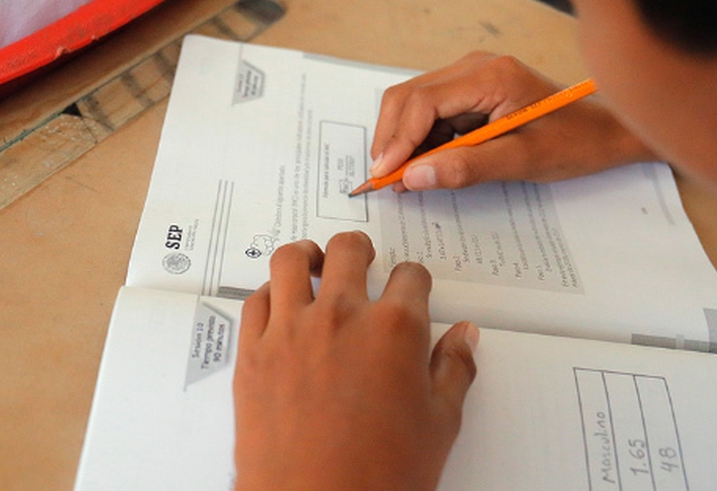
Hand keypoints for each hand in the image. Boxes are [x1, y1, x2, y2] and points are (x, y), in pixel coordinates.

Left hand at [233, 231, 478, 490]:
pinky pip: (255, 302)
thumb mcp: (439, 424)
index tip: (411, 287)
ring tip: (315, 262)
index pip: (410, 276)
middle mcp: (341, 317)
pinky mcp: (252, 353)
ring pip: (292, 260)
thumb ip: (453, 370)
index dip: (414, 280)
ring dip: (308, 255)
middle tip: (362, 257)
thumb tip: (464, 337)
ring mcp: (291, 331)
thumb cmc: (379, 476)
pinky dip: (269, 295)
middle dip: (361, 249)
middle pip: (349, 250)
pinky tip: (280, 303)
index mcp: (395, 329)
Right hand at [371, 52, 657, 191]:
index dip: (397, 140)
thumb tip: (414, 177)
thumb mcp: (522, 160)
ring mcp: (473, 76)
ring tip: (402, 178)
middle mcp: (476, 66)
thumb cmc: (576, 142)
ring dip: (404, 140)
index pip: (423, 101)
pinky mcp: (474, 91)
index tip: (384, 175)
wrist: (608, 131)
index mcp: (490, 75)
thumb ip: (467, 167)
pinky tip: (424, 165)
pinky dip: (421, 139)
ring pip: (415, 104)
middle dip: (392, 138)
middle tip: (384, 179)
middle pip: (410, 96)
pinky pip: (433, 112)